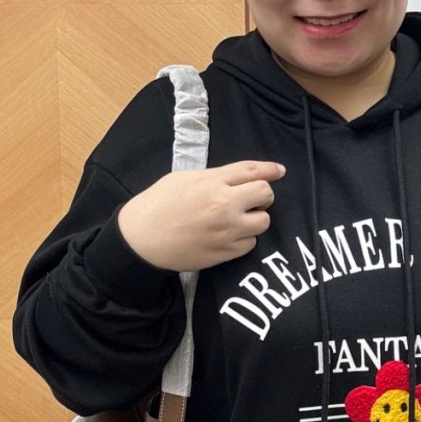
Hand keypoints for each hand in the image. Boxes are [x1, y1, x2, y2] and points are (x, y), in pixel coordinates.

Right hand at [118, 160, 285, 271]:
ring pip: (263, 221)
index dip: (270, 170)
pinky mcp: (225, 252)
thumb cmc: (157, 205)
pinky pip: (250, 243)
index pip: (252, 171)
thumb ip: (214, 177)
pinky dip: (244, 239)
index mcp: (212, 181)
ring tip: (238, 220)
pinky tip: (229, 236)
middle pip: (266, 195)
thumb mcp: (183, 179)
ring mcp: (227, 230)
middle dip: (262, 195)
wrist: (141, 239)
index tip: (279, 171)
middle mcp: (225, 204)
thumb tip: (238, 178)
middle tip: (252, 200)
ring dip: (255, 219)